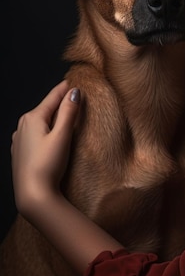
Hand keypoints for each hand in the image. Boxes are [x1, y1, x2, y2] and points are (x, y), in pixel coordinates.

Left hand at [11, 80, 80, 217]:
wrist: (33, 195)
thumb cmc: (48, 165)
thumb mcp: (62, 136)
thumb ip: (69, 112)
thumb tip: (74, 92)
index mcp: (32, 118)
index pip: (52, 97)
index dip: (65, 88)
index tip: (75, 81)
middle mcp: (22, 126)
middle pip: (45, 108)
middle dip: (60, 102)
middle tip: (74, 96)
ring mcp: (19, 140)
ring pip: (39, 122)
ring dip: (52, 117)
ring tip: (66, 115)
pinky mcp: (20, 152)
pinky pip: (34, 134)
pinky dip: (45, 129)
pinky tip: (51, 135)